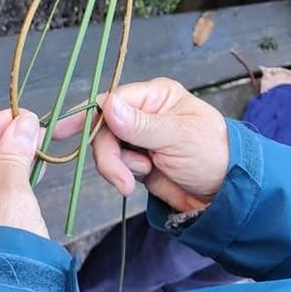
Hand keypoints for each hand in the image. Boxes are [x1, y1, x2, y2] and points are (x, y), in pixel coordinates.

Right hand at [56, 78, 228, 212]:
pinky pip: (116, 165)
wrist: (226, 195)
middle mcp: (144, 113)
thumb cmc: (213, 155)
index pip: (112, 101)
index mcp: (156, 96)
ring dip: (117, 167)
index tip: (64, 133)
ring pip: (107, 148)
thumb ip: (140, 125)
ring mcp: (139, 138)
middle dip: (109, 154)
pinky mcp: (137, 161)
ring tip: (139, 178)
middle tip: (123, 179)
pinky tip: (141, 179)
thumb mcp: (178, 138)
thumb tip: (107, 106)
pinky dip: (123, 175)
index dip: (89, 117)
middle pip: (104, 128)